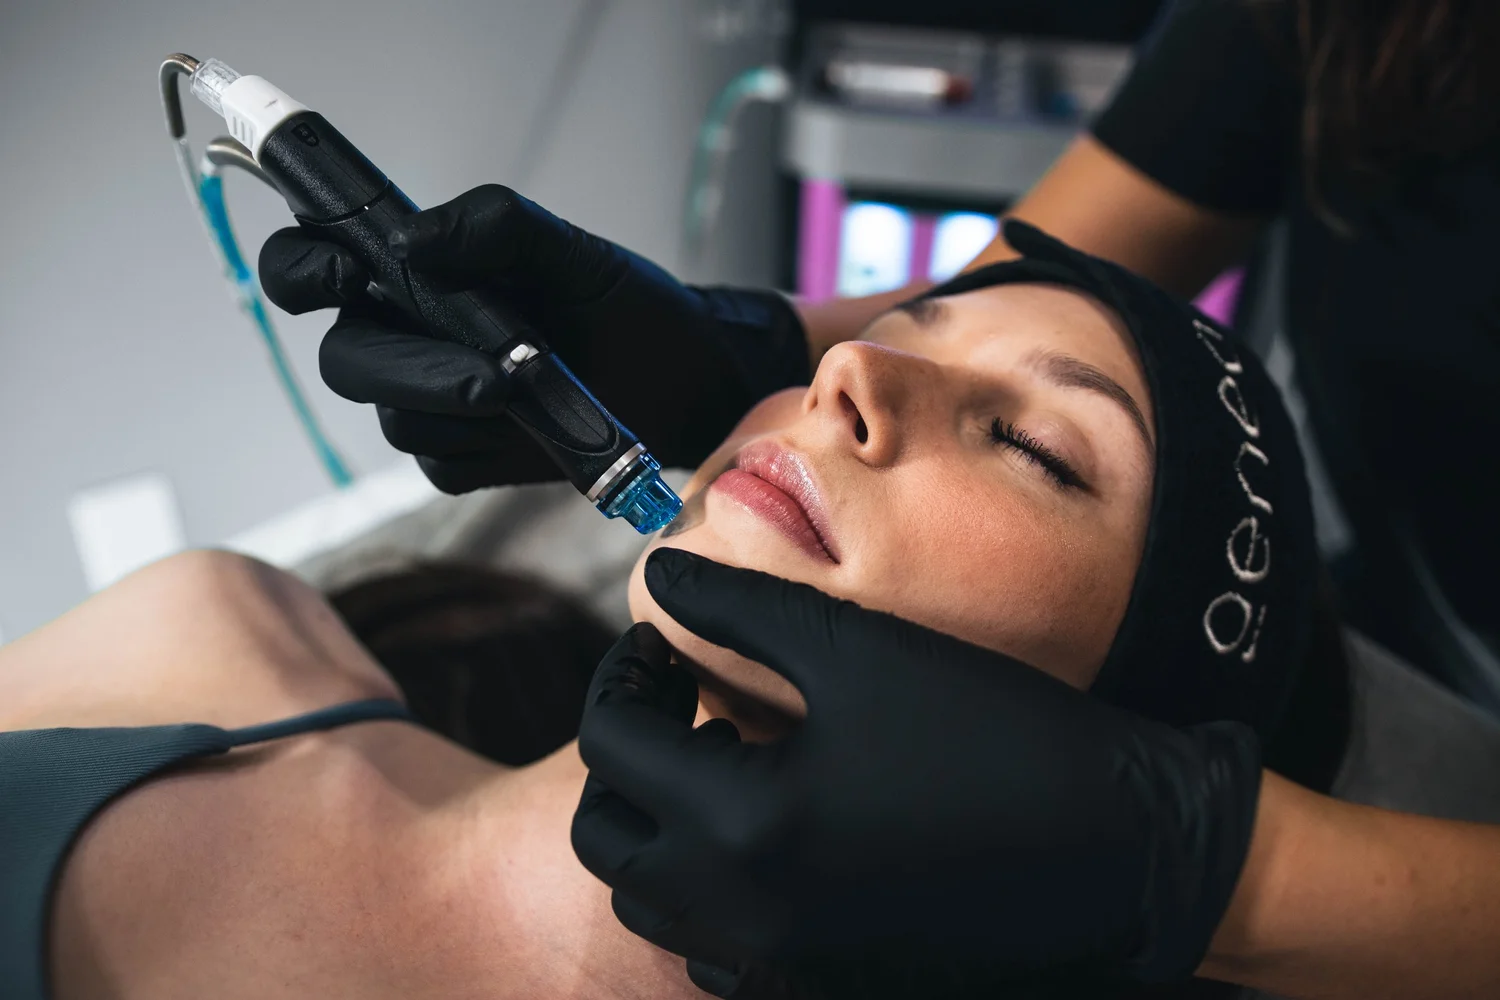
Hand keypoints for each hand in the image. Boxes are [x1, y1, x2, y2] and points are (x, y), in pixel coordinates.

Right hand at [257, 184, 807, 492]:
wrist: (681, 383)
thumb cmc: (622, 305)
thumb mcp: (569, 250)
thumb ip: (494, 225)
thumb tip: (411, 238)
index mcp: (408, 270)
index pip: (309, 263)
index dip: (301, 267)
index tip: (344, 271)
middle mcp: (402, 335)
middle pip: (345, 359)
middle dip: (406, 367)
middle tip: (486, 377)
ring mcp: (427, 402)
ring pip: (394, 419)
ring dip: (460, 407)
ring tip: (528, 391)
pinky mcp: (457, 458)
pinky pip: (438, 464)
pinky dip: (484, 449)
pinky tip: (534, 429)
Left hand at [571, 549, 1262, 997]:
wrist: (1124, 848)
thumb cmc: (995, 735)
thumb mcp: (856, 650)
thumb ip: (737, 608)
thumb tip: (659, 575)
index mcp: (741, 826)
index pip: (612, 745)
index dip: (621, 677)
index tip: (658, 644)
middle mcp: (746, 915)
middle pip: (609, 839)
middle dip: (626, 758)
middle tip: (678, 701)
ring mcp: (784, 964)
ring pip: (656, 901)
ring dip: (663, 825)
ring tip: (725, 761)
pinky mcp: (826, 983)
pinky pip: (719, 952)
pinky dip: (712, 891)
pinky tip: (770, 834)